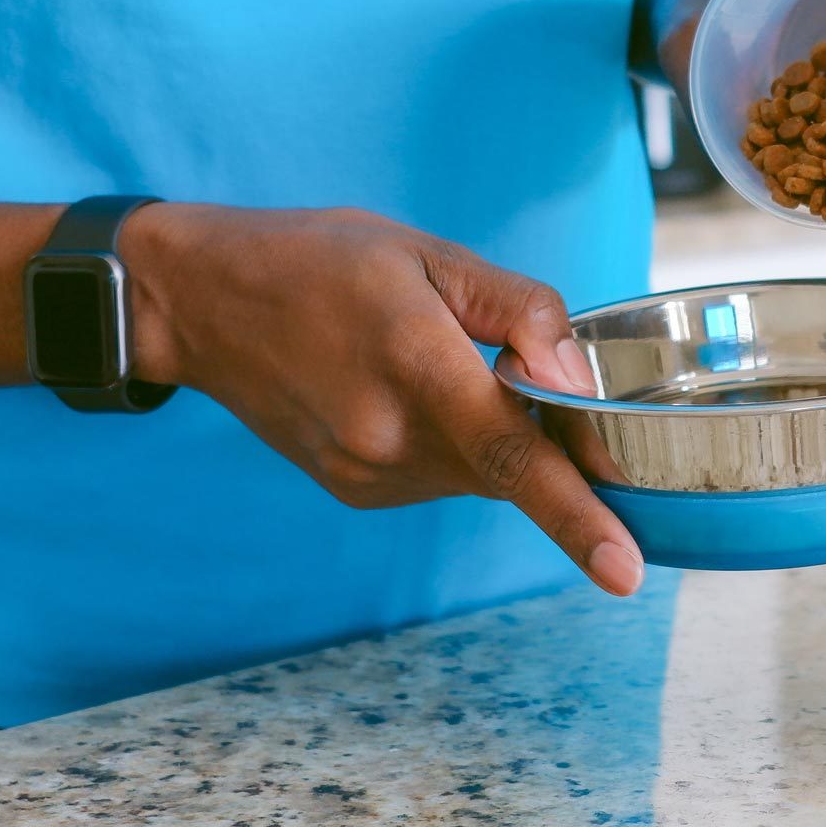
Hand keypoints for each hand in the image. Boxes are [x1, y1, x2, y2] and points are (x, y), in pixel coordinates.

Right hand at [119, 203, 642, 596]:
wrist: (201, 301)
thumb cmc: (319, 260)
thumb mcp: (428, 253)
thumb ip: (517, 311)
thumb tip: (574, 374)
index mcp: (416, 365)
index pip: (515, 457)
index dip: (577, 518)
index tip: (624, 573)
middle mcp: (389, 438)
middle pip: (511, 464)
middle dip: (546, 434)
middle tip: (516, 365)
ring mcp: (367, 473)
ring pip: (479, 471)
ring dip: (492, 431)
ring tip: (434, 359)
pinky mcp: (355, 489)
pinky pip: (440, 474)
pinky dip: (453, 441)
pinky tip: (407, 388)